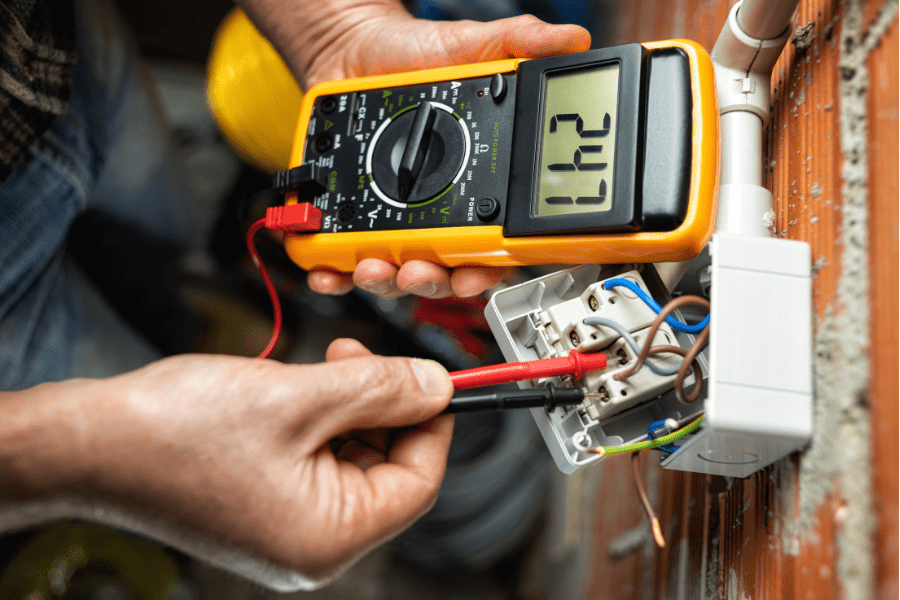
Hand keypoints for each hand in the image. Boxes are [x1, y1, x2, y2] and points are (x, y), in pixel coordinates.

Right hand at [68, 341, 453, 582]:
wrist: (86, 442)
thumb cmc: (176, 431)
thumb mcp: (298, 396)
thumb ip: (379, 390)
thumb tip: (437, 385)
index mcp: (329, 537)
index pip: (419, 481)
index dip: (435, 422)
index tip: (435, 378)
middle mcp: (311, 546)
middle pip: (386, 469)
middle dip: (383, 406)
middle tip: (360, 356)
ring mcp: (284, 530)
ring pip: (350, 460)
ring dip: (348, 407)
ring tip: (318, 366)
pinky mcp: (263, 508)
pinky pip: (315, 463)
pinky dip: (318, 422)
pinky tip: (296, 389)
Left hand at [238, 0, 590, 297]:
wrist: (353, 49)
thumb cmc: (414, 57)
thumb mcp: (474, 47)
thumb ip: (521, 44)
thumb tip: (572, 41)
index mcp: (474, 187)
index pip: (490, 244)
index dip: (486, 269)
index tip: (475, 274)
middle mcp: (436, 212)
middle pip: (442, 270)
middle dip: (432, 281)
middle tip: (420, 270)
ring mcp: (391, 219)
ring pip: (394, 272)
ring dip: (385, 281)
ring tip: (375, 266)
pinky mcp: (349, 216)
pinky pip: (342, 258)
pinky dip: (335, 272)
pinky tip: (330, 270)